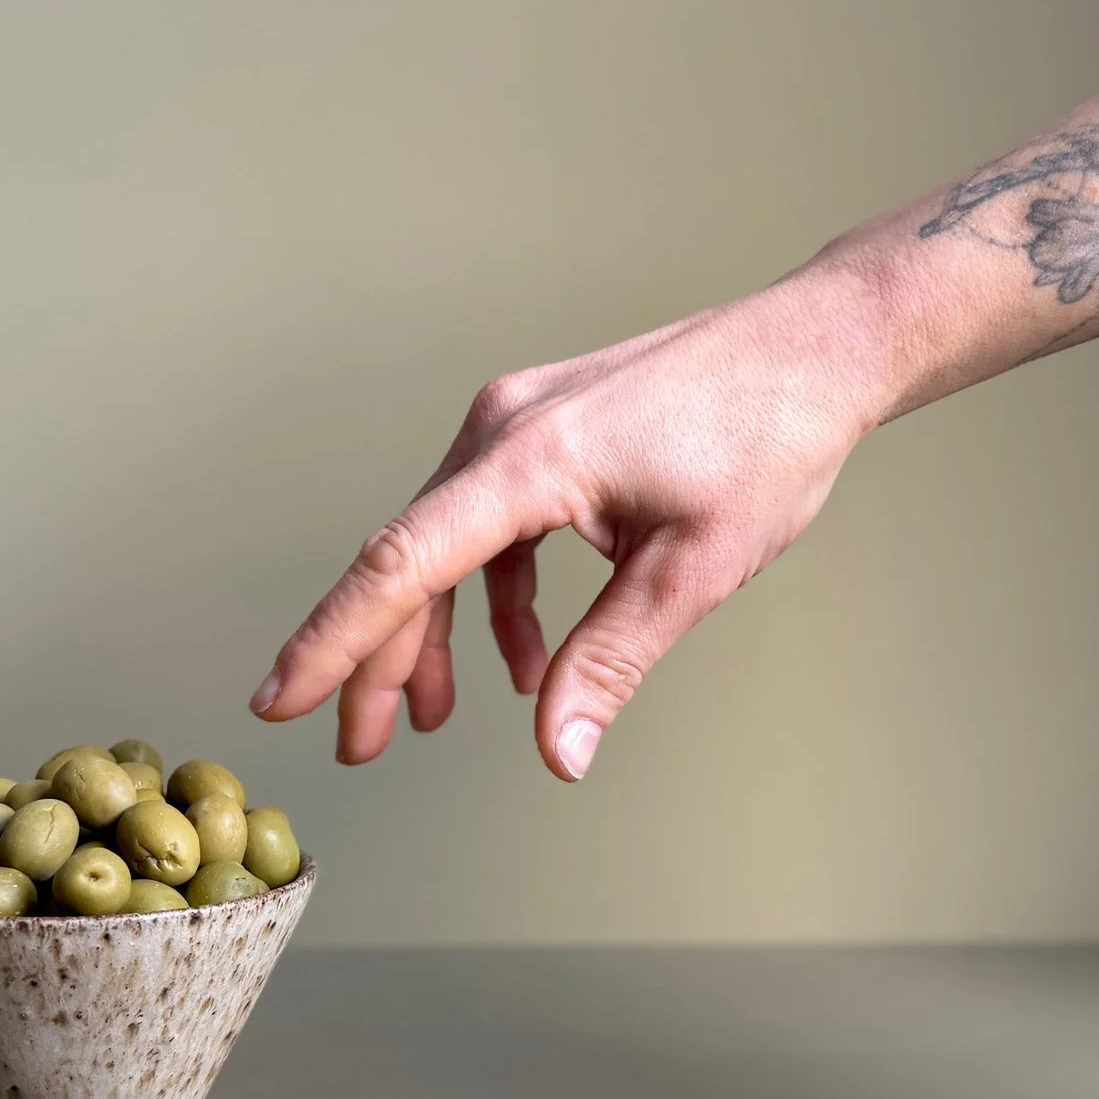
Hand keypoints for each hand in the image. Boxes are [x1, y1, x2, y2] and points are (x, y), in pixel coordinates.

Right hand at [249, 262, 907, 778]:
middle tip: (359, 746)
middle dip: (377, 661)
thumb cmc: (769, 436)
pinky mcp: (544, 428)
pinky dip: (497, 596)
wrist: (819, 347)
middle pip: (408, 559)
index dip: (334, 641)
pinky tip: (526, 660)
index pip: (402, 563)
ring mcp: (519, 421)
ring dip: (436, 634)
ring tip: (434, 717)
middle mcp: (503, 428)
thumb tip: (556, 751)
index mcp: (529, 458)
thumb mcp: (695, 569)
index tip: (278, 697)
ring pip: (443, 543)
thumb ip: (611, 661)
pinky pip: (490, 525)